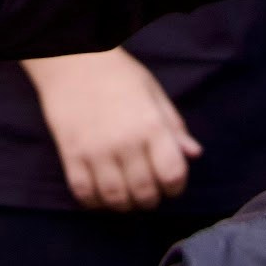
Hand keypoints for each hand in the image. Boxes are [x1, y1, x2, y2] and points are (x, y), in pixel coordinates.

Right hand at [23, 49, 202, 209]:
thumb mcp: (154, 94)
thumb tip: (194, 154)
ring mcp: (96, 150)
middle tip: (147, 194)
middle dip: (150, 200)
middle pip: (144, 192)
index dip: (176, 187)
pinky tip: (99, 194)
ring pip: (115, 198)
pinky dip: (94, 202)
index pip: (172, 174)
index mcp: (151, 125)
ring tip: (125, 197)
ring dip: (124, 205)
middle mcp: (126, 142)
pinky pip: (83, 192)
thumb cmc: (118, 74)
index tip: (171, 185)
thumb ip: (174, 126)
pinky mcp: (71, 154)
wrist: (73, 60)